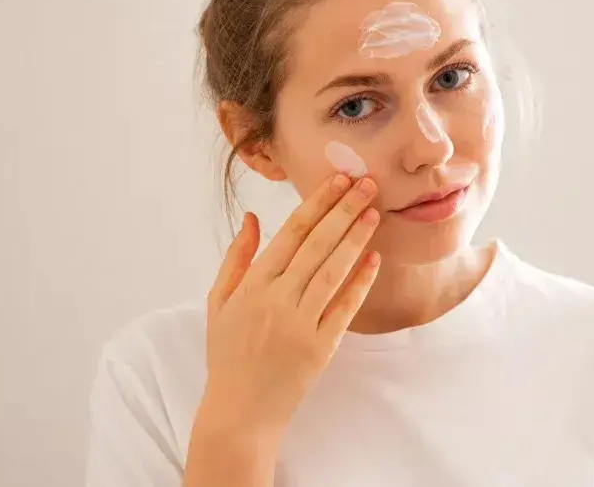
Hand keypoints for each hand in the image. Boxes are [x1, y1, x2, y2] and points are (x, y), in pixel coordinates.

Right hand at [199, 174, 380, 437]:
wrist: (240, 411)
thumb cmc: (227, 353)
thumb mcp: (219, 303)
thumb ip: (236, 258)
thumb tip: (252, 217)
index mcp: (252, 285)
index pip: (290, 233)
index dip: (316, 204)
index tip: (336, 180)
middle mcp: (277, 300)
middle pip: (317, 245)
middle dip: (344, 210)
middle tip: (367, 183)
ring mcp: (300, 324)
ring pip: (334, 271)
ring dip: (356, 239)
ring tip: (374, 212)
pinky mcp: (321, 347)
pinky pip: (345, 308)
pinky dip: (361, 282)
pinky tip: (375, 259)